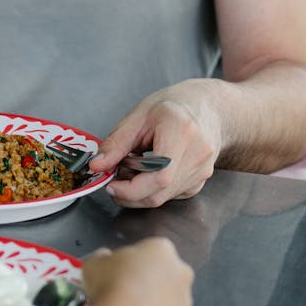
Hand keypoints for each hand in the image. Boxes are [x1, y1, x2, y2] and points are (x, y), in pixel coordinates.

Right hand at [82, 238, 193, 305]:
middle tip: (126, 290)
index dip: (132, 261)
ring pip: (169, 300)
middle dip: (150, 281)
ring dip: (154, 304)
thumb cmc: (111, 286)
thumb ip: (103, 258)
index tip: (120, 270)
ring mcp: (184, 300)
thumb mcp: (94, 262)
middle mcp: (179, 272)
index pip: (149, 250)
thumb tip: (104, 258)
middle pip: (165, 273)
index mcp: (161, 248)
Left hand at [88, 79, 221, 207]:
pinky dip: (151, 189)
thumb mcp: (138, 116)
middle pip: (159, 192)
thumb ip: (116, 143)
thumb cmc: (172, 107)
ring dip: (139, 191)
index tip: (110, 184)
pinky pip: (169, 195)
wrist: (208, 108)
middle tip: (114, 176)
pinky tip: (147, 171)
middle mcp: (198, 155)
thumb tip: (97, 166)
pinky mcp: (199, 183)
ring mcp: (202, 172)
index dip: (131, 189)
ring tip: (132, 166)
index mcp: (182, 132)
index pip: (159, 176)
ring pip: (163, 197)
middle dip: (129, 193)